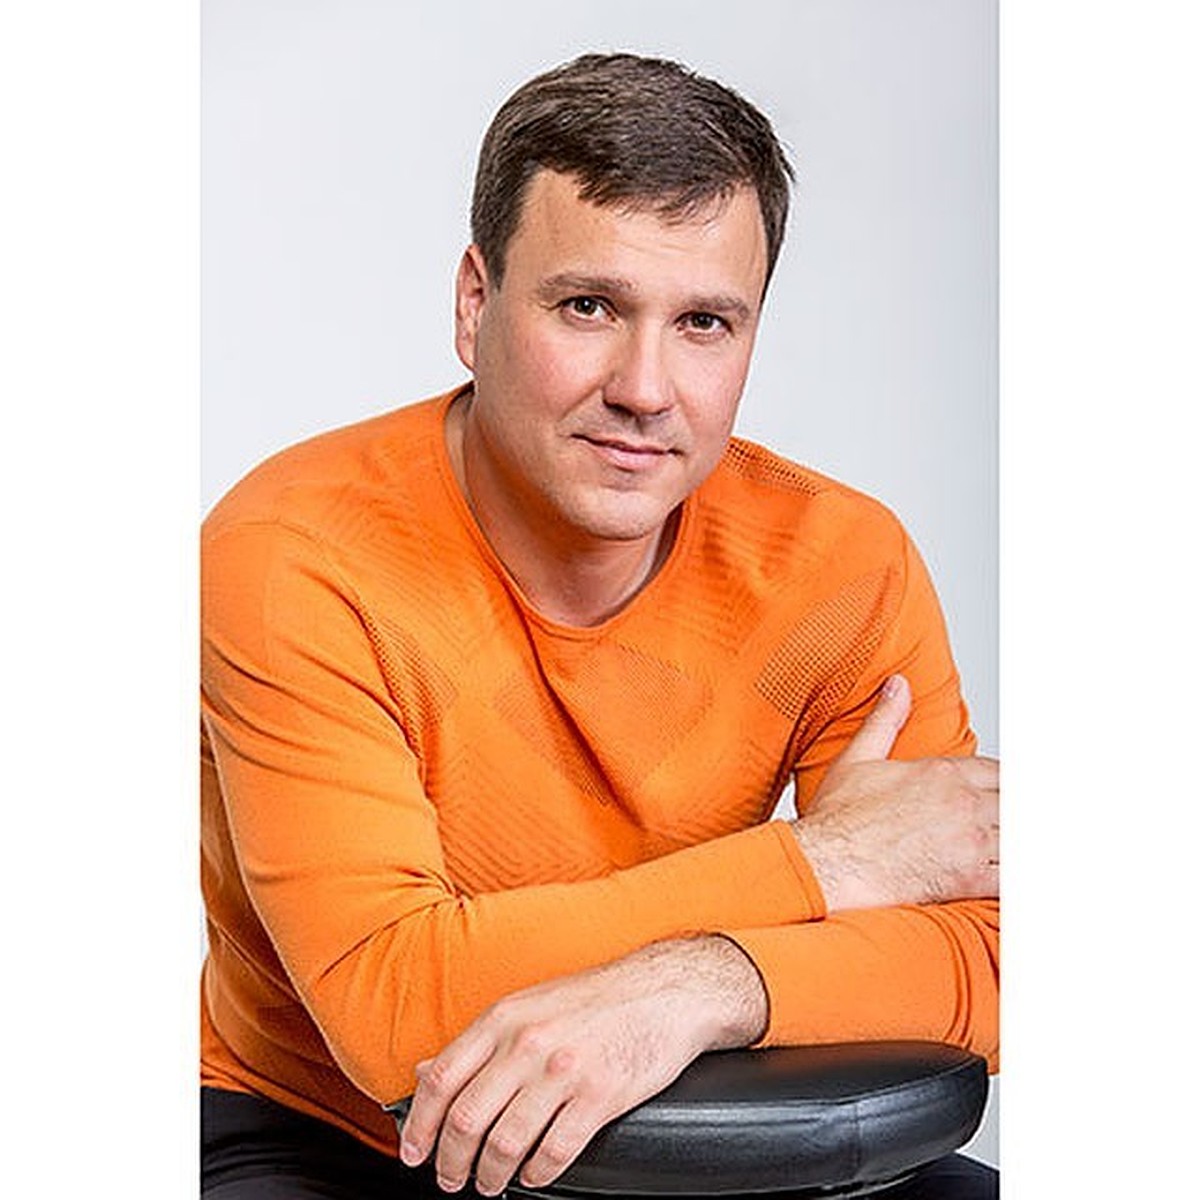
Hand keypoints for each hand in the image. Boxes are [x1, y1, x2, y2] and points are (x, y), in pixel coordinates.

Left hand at [398, 936, 766, 1195]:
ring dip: (491, 1176)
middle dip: (451, 1162)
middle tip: (452, 1178)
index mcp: (503, 1018)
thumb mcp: (526, 1005)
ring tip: (490, 1183)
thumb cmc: (594, 999)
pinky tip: (533, 1174)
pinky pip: (553, 1152)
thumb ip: (477, 1041)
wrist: (663, 991)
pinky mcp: (599, 1096)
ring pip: (504, 1143)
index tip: (414, 1153)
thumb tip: (424, 1072)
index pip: (441, 1079)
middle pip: (466, 1119)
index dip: (419, 1125)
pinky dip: (536, 1174)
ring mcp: (563, 1070)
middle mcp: (527, 1043)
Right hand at [791, 675, 998, 910]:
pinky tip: (1006, 876)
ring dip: (1018, 845)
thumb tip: (898, 685)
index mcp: (943, 772)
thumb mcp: (858, 758)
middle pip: (1018, 804)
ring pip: (1022, 840)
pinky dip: (1015, 879)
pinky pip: (1011, 879)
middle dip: (1015, 813)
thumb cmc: (838, 819)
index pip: (1001, 772)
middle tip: (1012, 823)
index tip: (1007, 794)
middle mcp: (963, 803)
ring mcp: (969, 842)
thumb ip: (886, 720)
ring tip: (1013, 849)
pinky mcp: (967, 880)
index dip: (1008, 784)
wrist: (826, 863)